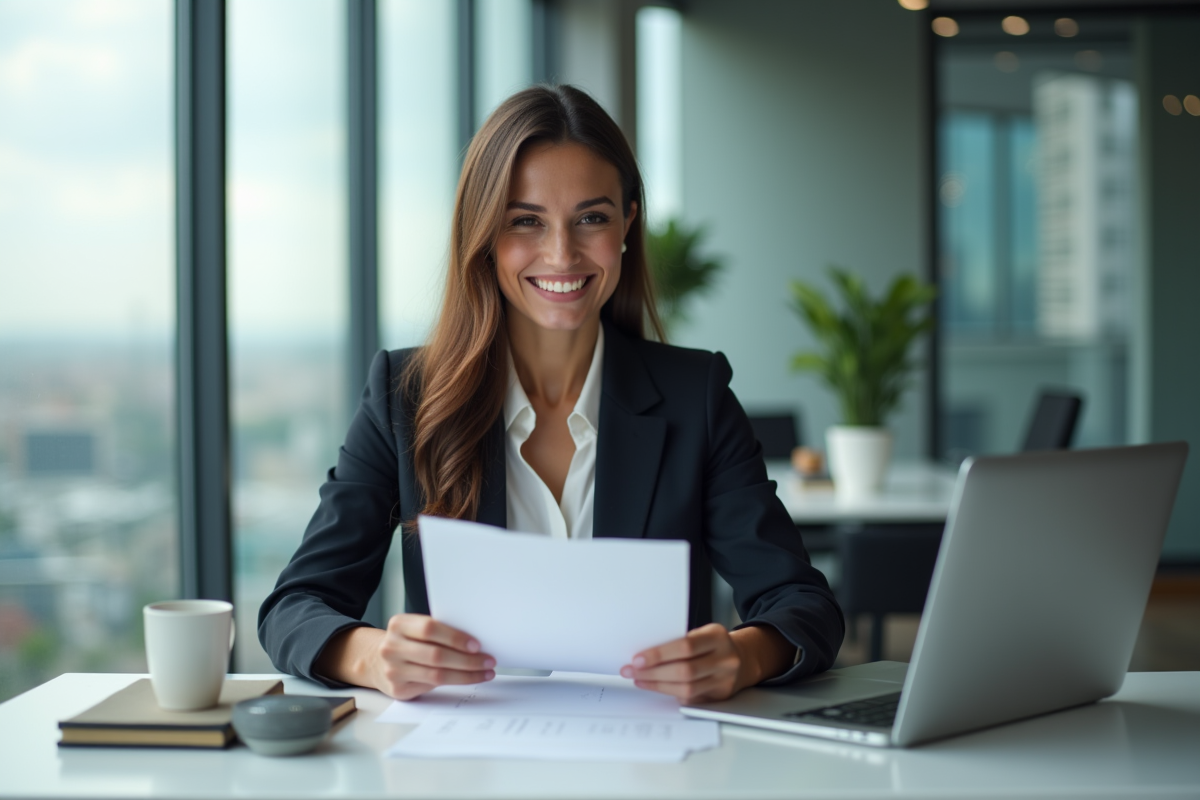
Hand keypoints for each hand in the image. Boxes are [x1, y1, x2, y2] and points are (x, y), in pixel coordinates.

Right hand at [319, 614, 495, 700]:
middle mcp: (392, 647)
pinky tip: (469, 679)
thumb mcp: (414, 629)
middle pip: (436, 655)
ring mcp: (393, 670)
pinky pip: (432, 687)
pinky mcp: (398, 689)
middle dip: (467, 660)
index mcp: (398, 624)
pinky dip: (455, 683)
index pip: (430, 629)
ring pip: (437, 675)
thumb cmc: (407, 642)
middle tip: (488, 660)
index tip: (477, 644)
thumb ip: (437, 630)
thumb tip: (476, 640)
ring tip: (485, 672)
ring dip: (466, 675)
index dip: (455, 637)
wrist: (376, 661)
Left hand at [619, 623, 750, 703]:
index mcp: (717, 637)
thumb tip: (646, 653)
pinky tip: (656, 687)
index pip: (686, 646)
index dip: (660, 654)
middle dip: (653, 673)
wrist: (743, 659)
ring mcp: (724, 680)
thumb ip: (680, 641)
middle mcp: (725, 660)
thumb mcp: (702, 633)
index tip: (638, 658)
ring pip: (686, 689)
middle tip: (632, 671)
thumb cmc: (714, 644)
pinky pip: (691, 699)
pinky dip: (670, 693)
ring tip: (640, 679)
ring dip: (658, 685)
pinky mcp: (719, 697)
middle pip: (685, 671)